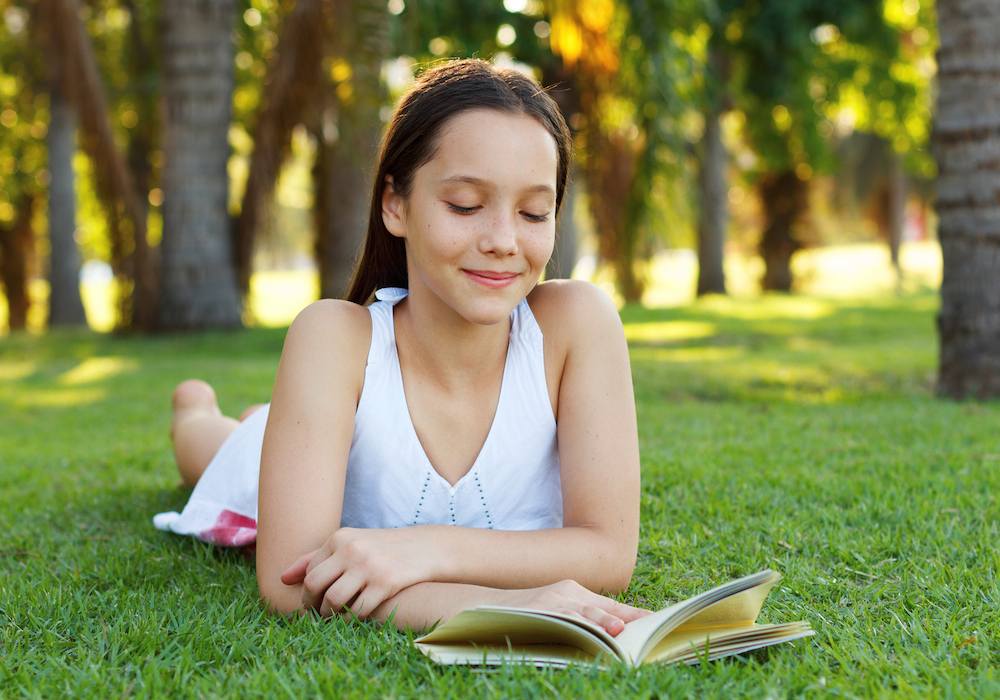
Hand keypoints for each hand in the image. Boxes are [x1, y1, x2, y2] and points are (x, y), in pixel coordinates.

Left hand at [280, 527, 437, 617]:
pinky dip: (351, 620)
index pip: (309, 571)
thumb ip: (316, 558)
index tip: (311, 605)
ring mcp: (368, 566)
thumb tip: (282, 578)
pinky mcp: (385, 583)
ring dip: (329, 616)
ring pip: (333, 601)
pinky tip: (354, 619)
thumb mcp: (350, 544)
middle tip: (317, 616)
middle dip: (311, 606)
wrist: (424, 548)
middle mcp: (351, 549)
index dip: (306, 593)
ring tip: (334, 618)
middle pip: (314, 585)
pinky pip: (357, 611)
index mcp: (340, 538)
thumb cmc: (381, 548)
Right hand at [503, 580, 649, 635]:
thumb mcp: (556, 610)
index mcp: (574, 591)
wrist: (484, 605)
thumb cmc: (525, 612)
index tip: (657, 623)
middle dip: (628, 620)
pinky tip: (587, 637)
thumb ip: (580, 619)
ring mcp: (552, 600)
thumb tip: (611, 636)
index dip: (635, 615)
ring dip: (602, 625)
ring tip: (619, 632)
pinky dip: (576, 629)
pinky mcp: (537, 609)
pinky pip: (561, 621)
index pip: (613, 606)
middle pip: (604, 609)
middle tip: (648, 628)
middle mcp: (567, 592)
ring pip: (584, 615)